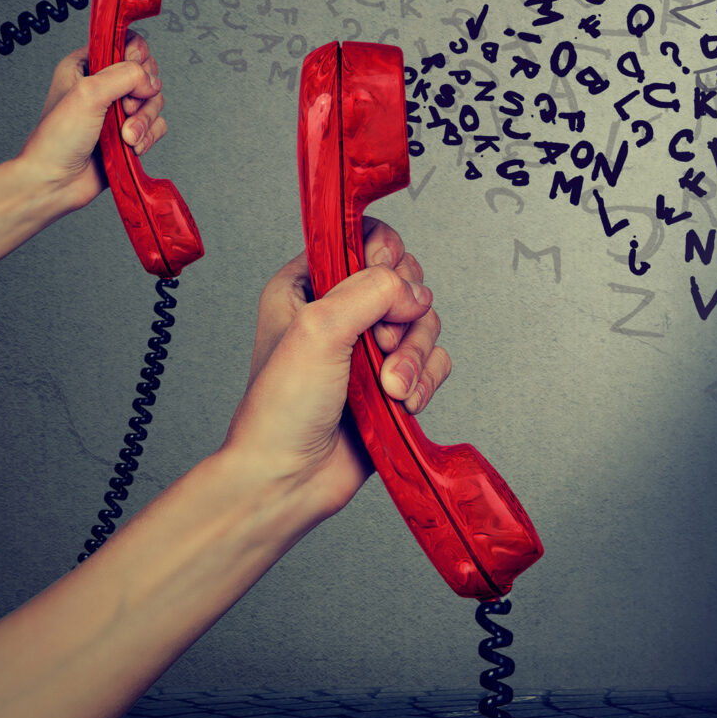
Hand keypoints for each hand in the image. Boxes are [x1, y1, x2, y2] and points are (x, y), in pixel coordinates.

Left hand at [23, 34, 164, 220]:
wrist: (55, 182)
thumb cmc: (58, 139)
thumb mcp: (88, 94)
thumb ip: (125, 75)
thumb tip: (151, 82)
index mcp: (86, 65)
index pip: (127, 43)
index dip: (136, 56)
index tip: (132, 72)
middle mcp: (103, 84)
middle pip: (148, 74)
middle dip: (143, 95)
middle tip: (124, 108)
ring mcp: (118, 110)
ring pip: (155, 101)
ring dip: (144, 121)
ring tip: (125, 136)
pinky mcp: (130, 132)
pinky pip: (157, 125)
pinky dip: (148, 137)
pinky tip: (131, 146)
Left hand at [225, 218, 447, 517]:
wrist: (289, 479)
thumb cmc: (281, 409)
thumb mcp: (318, 329)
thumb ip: (371, 290)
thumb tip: (413, 294)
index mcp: (307, 285)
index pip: (365, 239)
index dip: (384, 255)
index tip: (382, 282)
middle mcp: (340, 310)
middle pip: (407, 281)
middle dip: (404, 316)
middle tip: (378, 343)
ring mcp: (369, 347)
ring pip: (426, 323)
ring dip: (413, 357)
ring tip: (389, 387)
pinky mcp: (394, 379)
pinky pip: (435, 361)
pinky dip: (424, 381)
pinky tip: (401, 402)